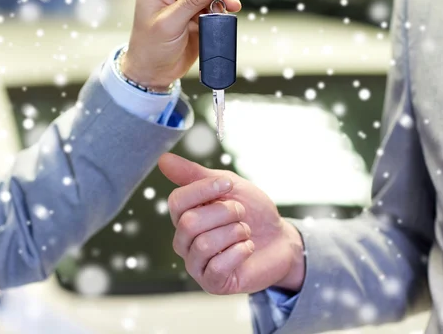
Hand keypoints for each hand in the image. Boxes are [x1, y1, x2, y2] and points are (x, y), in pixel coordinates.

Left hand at [122, 0, 241, 89]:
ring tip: (231, 8)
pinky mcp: (196, 13)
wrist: (154, 73)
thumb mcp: (170, 23)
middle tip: (229, 0)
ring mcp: (185, 0)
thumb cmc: (150, 48)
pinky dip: (222, 9)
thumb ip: (191, 0)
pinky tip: (225, 16)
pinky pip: (214, 4)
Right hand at [158, 153, 305, 294]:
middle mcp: (184, 242)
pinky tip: (248, 248)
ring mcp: (196, 265)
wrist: (280, 238)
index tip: (229, 184)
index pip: (177, 201)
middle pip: (189, 223)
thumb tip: (163, 159)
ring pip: (203, 245)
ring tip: (245, 231)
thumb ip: (195, 174)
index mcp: (184, 216)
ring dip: (235, 232)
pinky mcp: (213, 283)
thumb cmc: (252, 211)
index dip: (204, 190)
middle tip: (242, 212)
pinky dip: (240, 252)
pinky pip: (218, 267)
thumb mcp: (227, 185)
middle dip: (224, 213)